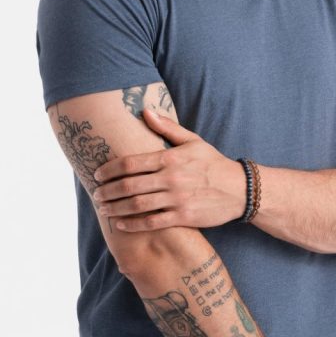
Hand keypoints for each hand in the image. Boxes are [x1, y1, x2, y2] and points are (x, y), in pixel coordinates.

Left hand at [91, 108, 247, 230]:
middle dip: (108, 191)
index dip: (109, 169)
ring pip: (137, 205)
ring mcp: (177, 199)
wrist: (240, 189)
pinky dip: (133, 224)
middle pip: (129, 185)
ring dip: (116, 208)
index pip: (131, 163)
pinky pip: (152, 222)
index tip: (98, 174)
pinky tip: (120, 224)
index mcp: (170, 158)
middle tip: (96, 194)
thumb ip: (167, 128)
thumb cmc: (214, 163)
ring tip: (103, 209)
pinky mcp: (184, 217)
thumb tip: (145, 111)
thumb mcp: (193, 141)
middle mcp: (171, 178)